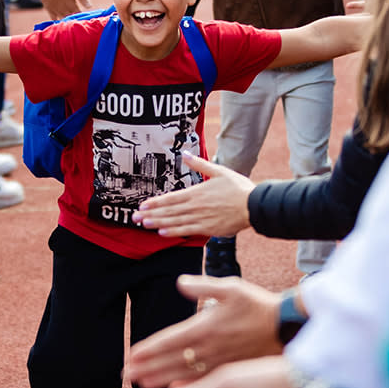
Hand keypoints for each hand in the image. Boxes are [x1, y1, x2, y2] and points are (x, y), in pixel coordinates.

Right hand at [41, 0, 90, 18]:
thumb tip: (90, 6)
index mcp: (72, 5)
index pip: (79, 15)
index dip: (81, 16)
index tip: (83, 16)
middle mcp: (65, 9)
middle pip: (71, 18)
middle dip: (74, 19)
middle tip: (76, 19)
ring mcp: (56, 10)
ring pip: (63, 20)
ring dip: (66, 21)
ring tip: (69, 21)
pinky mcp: (49, 9)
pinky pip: (53, 19)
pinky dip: (56, 21)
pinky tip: (59, 22)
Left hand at [125, 275, 282, 387]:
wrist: (286, 327)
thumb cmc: (258, 305)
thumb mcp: (232, 287)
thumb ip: (203, 285)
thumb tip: (179, 283)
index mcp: (205, 327)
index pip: (169, 340)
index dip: (148, 349)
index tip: (131, 355)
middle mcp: (208, 348)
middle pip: (170, 361)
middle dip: (147, 367)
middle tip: (126, 374)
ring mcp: (218, 363)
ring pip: (183, 374)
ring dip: (160, 379)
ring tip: (141, 384)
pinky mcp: (229, 371)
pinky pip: (202, 382)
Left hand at [132, 154, 252, 236]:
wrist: (254, 205)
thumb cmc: (238, 188)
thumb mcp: (219, 171)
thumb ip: (200, 165)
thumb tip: (185, 154)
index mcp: (197, 192)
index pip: (171, 198)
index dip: (155, 202)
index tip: (142, 205)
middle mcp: (196, 206)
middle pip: (169, 211)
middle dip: (151, 214)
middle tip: (135, 218)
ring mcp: (201, 218)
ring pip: (175, 221)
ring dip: (158, 223)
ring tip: (144, 225)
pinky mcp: (208, 229)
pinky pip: (188, 231)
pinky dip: (174, 232)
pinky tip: (162, 233)